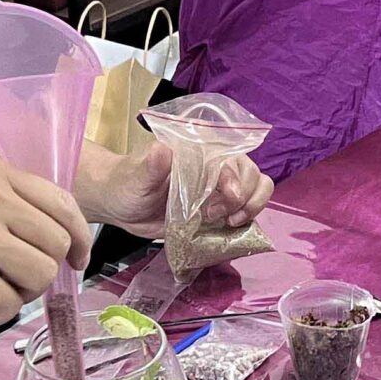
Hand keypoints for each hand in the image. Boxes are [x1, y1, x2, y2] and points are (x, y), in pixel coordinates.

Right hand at [0, 154, 89, 326]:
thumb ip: (4, 205)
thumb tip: (59, 237)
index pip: (62, 204)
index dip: (79, 236)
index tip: (77, 258)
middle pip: (58, 244)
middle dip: (41, 271)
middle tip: (10, 282)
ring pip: (41, 276)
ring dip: (18, 294)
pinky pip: (9, 306)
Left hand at [78, 142, 274, 236]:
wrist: (123, 206)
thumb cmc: (127, 184)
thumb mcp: (136, 177)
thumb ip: (151, 166)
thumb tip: (162, 150)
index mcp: (198, 150)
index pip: (230, 157)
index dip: (235, 178)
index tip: (227, 197)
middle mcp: (215, 165)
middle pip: (251, 172)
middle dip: (245, 196)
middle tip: (218, 214)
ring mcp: (220, 187)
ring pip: (258, 187)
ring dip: (252, 206)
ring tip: (230, 222)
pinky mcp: (220, 208)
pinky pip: (247, 210)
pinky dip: (247, 220)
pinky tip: (230, 229)